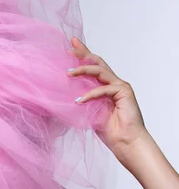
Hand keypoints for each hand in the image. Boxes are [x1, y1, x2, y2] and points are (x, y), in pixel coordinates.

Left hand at [66, 37, 148, 163]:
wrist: (125, 142)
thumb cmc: (109, 130)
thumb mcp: (88, 112)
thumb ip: (81, 100)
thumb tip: (64, 94)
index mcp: (104, 86)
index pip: (92, 66)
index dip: (82, 55)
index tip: (70, 46)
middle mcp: (112, 82)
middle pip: (97, 62)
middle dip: (83, 53)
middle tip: (70, 48)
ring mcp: (119, 86)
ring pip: (100, 71)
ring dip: (83, 70)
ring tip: (68, 73)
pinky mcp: (124, 92)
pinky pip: (104, 89)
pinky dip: (90, 94)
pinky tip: (79, 100)